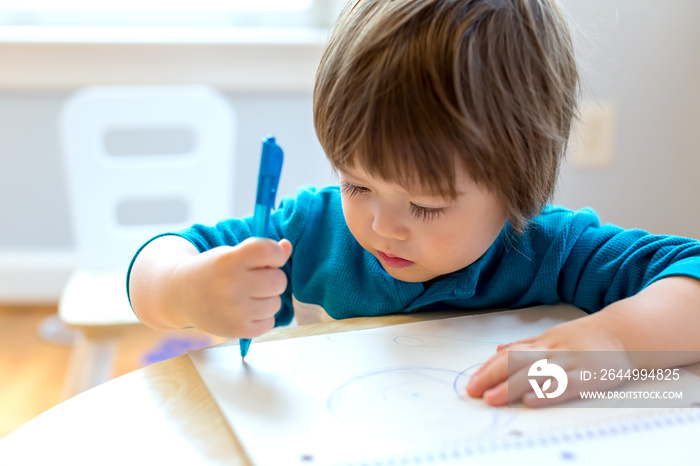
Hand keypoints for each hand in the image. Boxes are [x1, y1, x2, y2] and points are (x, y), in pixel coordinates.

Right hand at [166, 237, 292, 338]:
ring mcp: (235, 310)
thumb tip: (286, 246)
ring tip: (246, 295)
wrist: (180, 295)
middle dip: (272, 278)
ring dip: (267, 299)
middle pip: (279, 280)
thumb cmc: (213, 270)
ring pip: (276, 303)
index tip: (269, 258)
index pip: (270, 252)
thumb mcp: (232, 254)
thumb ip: (261, 250)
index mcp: (230, 260)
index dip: (276, 254)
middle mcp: (232, 285)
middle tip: (255, 279)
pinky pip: (269, 322)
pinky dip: (262, 317)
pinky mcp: (237, 330)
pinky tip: (245, 310)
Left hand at [466, 310, 629, 406]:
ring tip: (492, 399)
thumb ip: (525, 344)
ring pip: (535, 374)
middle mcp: (552, 350)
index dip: (488, 368)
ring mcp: (570, 362)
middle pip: (517, 362)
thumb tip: (498, 350)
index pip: (509, 354)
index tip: (471, 383)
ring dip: (511, 386)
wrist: (624, 333)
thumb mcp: (552, 336)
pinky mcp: (588, 377)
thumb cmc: (586, 338)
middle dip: (492, 377)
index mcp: (542, 342)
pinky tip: (530, 400)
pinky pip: (564, 385)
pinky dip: (546, 393)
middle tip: (473, 391)